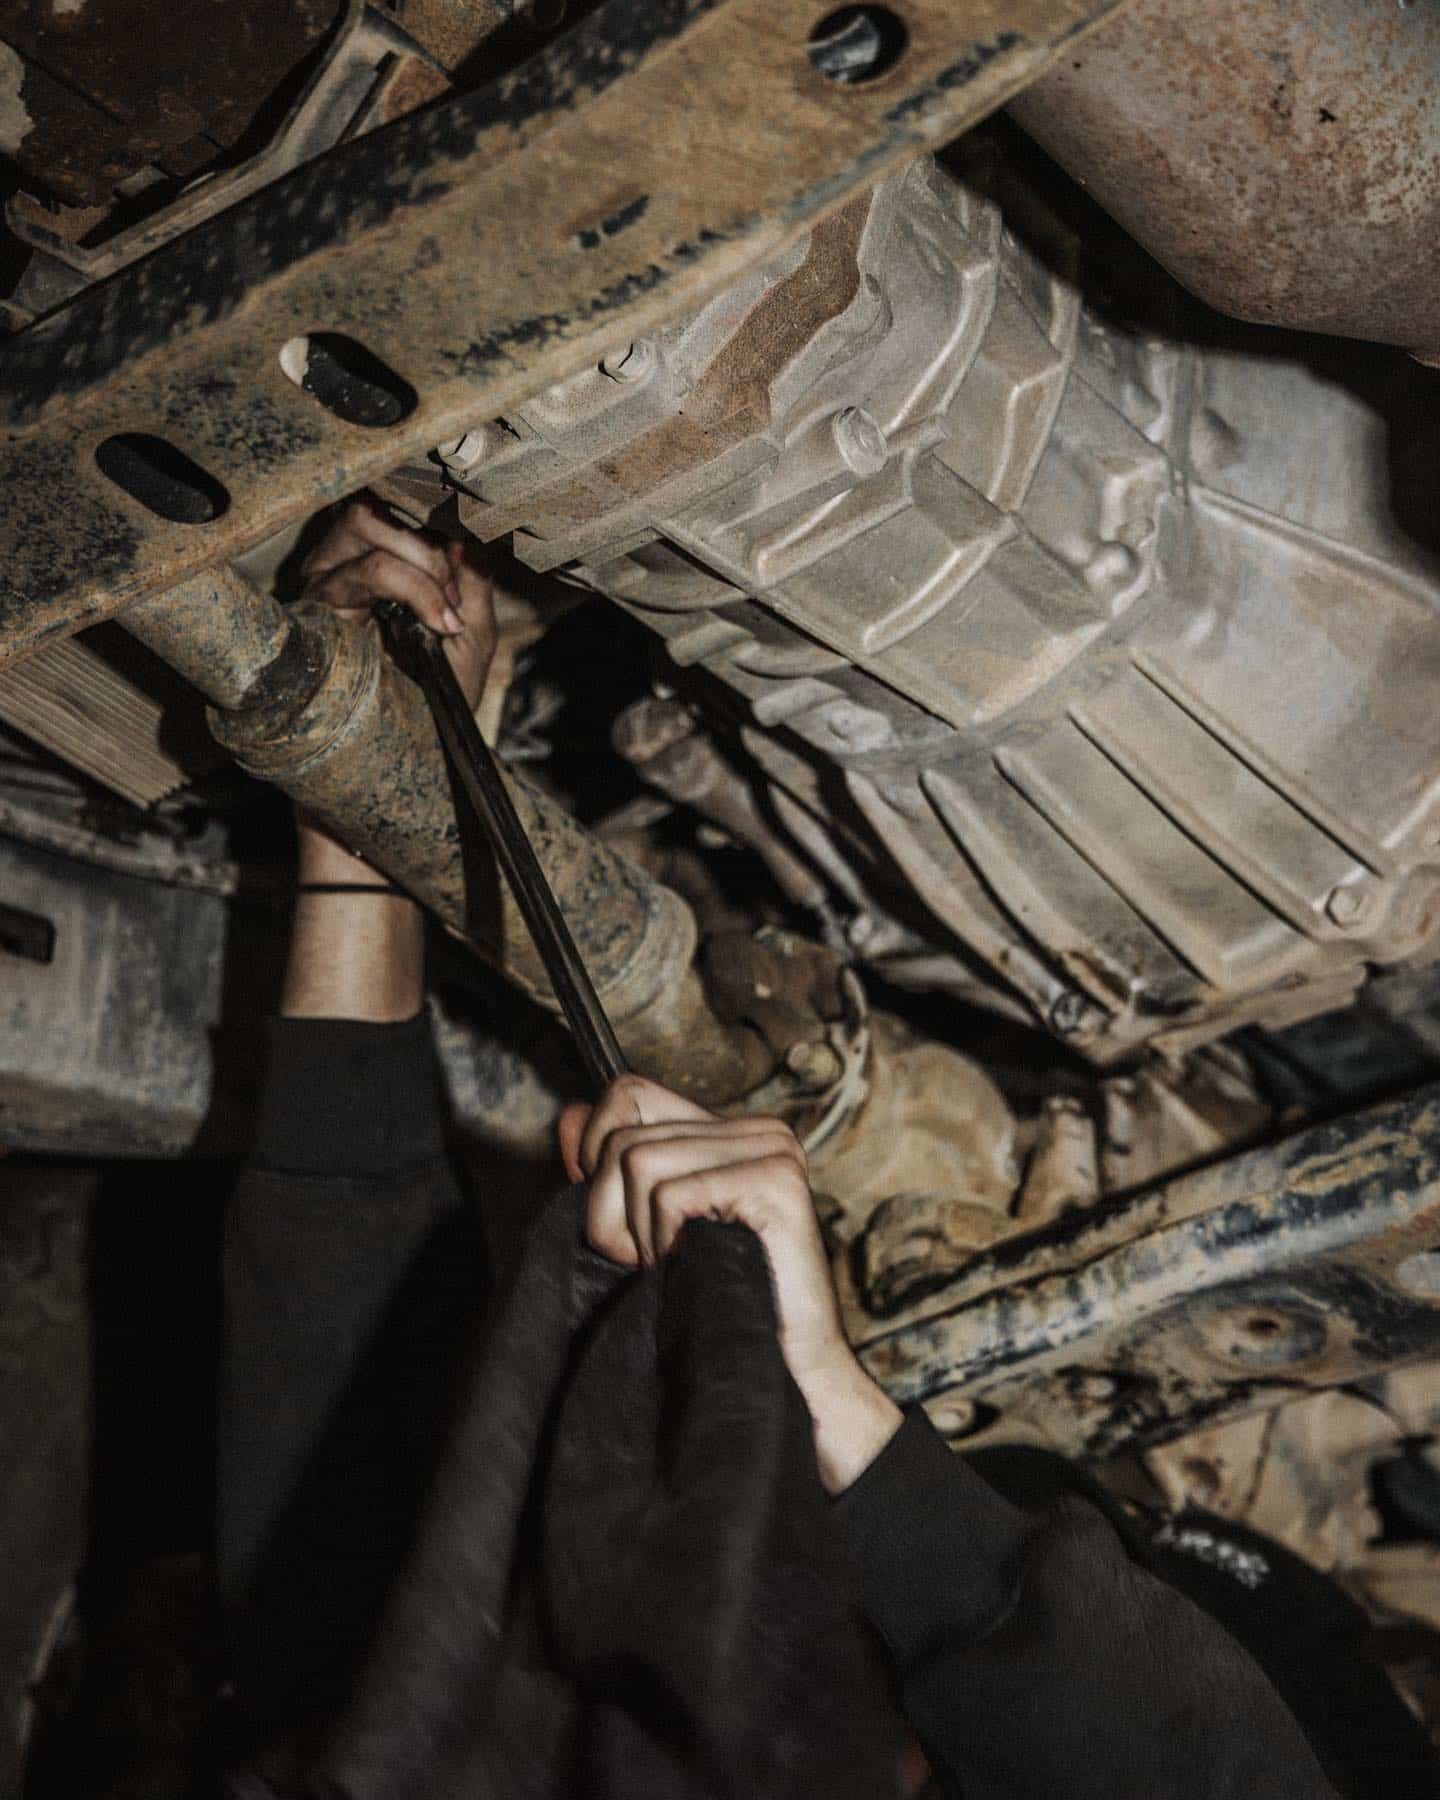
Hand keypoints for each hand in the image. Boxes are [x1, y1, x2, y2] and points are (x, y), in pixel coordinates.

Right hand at [300, 496, 496, 711]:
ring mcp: (327, 580)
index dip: (441, 536)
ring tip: (442, 616)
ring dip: (420, 565)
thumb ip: (473, 579)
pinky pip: (366, 568)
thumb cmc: (443, 689)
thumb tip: (461, 538)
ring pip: (367, 523)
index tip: (466, 587)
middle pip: (375, 507)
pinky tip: (435, 625)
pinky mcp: (318, 605)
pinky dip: (412, 587)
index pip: (397, 511)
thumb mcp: (475, 630)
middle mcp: (342, 563)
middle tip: (454, 600)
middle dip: (429, 549)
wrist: (424, 741)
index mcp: (379, 562)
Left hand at [559, 1074, 901, 1493]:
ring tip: (673, 1269)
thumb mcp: (644, 1226)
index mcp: (730, 1129)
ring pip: (638, 1161)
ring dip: (637, 1234)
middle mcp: (757, 1128)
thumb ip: (608, 1168)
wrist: (787, 1371)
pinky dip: (664, 1243)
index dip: (596, 1150)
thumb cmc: (715, 1304)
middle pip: (624, 1136)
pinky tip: (693, 1269)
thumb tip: (567, 1114)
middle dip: (610, 1212)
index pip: (629, 1094)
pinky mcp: (776, 1181)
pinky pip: (670, 1194)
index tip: (616, 1219)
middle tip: (647, 1263)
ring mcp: (772, 1150)